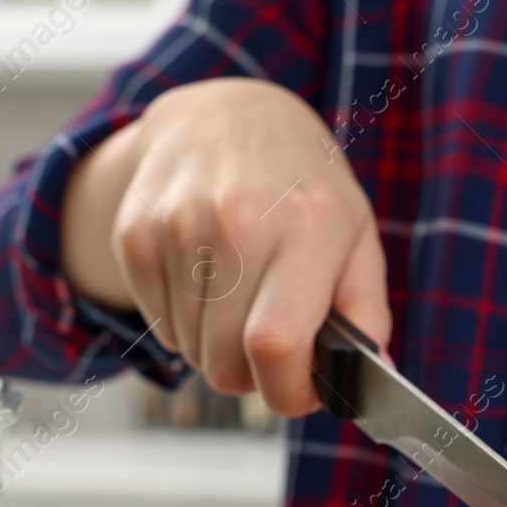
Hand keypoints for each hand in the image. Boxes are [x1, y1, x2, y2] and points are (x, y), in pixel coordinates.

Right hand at [62, 78, 389, 415]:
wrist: (228, 115)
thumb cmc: (303, 186)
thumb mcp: (356, 236)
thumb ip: (368, 313)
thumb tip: (371, 377)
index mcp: (308, 225)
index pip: (276, 344)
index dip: (286, 392)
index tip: (297, 391)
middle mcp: (238, 220)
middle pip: (225, 362)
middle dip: (251, 377)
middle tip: (268, 348)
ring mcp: (178, 223)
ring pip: (189, 351)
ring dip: (215, 348)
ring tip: (239, 303)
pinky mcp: (136, 231)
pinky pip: (157, 326)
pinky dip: (183, 325)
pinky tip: (206, 284)